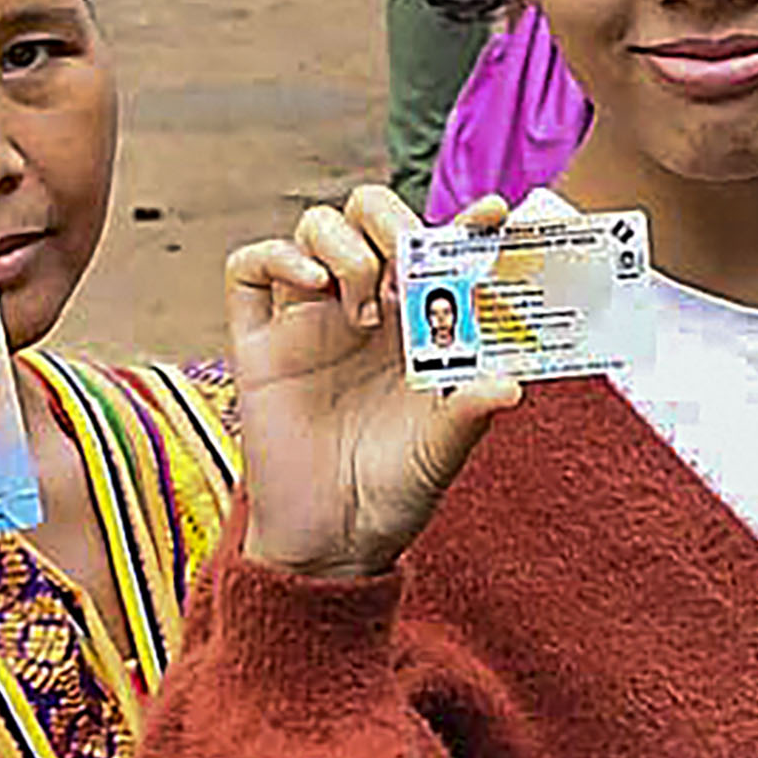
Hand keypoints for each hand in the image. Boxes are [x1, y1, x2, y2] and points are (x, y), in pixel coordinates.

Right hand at [225, 187, 515, 583]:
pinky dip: (275, 256)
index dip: (463, 223)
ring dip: (343, 246)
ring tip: (363, 306)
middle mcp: (364, 308)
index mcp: (416, 322)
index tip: (493, 216)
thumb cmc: (394, 492)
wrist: (331, 543)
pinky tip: (310, 284)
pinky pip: (248, 270)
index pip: (438, 248)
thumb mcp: (443, 452)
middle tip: (407, 259)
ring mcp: (308, 321)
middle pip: (368, 215)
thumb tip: (510, 383)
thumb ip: (470, 412)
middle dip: (389, 219)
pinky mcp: (260, 344)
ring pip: (314, 228)